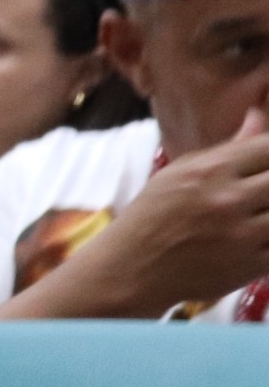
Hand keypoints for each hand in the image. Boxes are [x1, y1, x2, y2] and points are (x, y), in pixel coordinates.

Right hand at [74, 109, 268, 313]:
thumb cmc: (153, 216)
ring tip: (260, 211)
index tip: (267, 163)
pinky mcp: (251, 265)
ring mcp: (242, 234)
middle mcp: (228, 198)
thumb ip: (228, 148)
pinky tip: (260, 235)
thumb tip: (258, 117)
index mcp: (210, 170)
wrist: (131, 269)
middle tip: (260, 192)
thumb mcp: (181, 172)